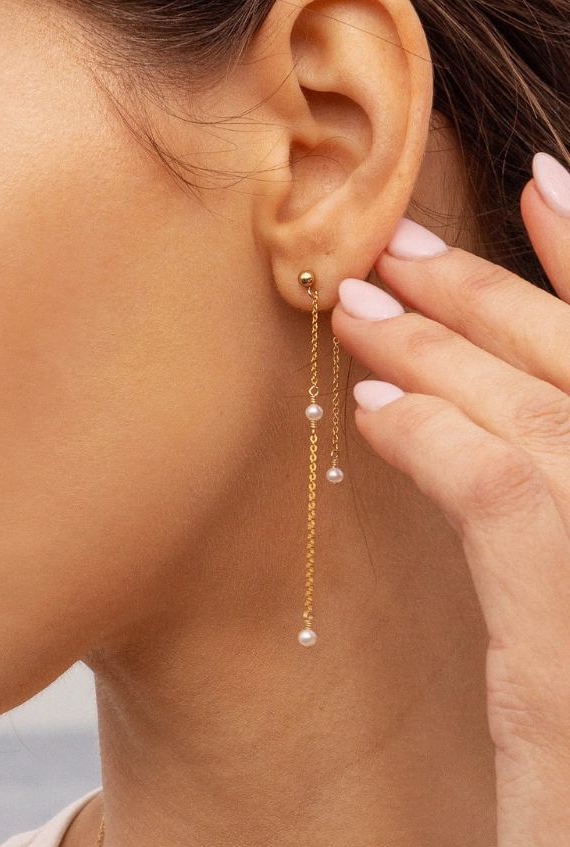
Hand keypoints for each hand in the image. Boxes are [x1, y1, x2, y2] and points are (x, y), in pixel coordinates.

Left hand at [330, 154, 569, 846]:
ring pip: (551, 426)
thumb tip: (512, 491)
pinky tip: (374, 411)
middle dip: (508, 294)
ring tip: (368, 290)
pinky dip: (443, 443)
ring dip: (456, 347)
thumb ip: (558, 580)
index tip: (545, 194)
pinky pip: (509, 508)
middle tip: (414, 230)